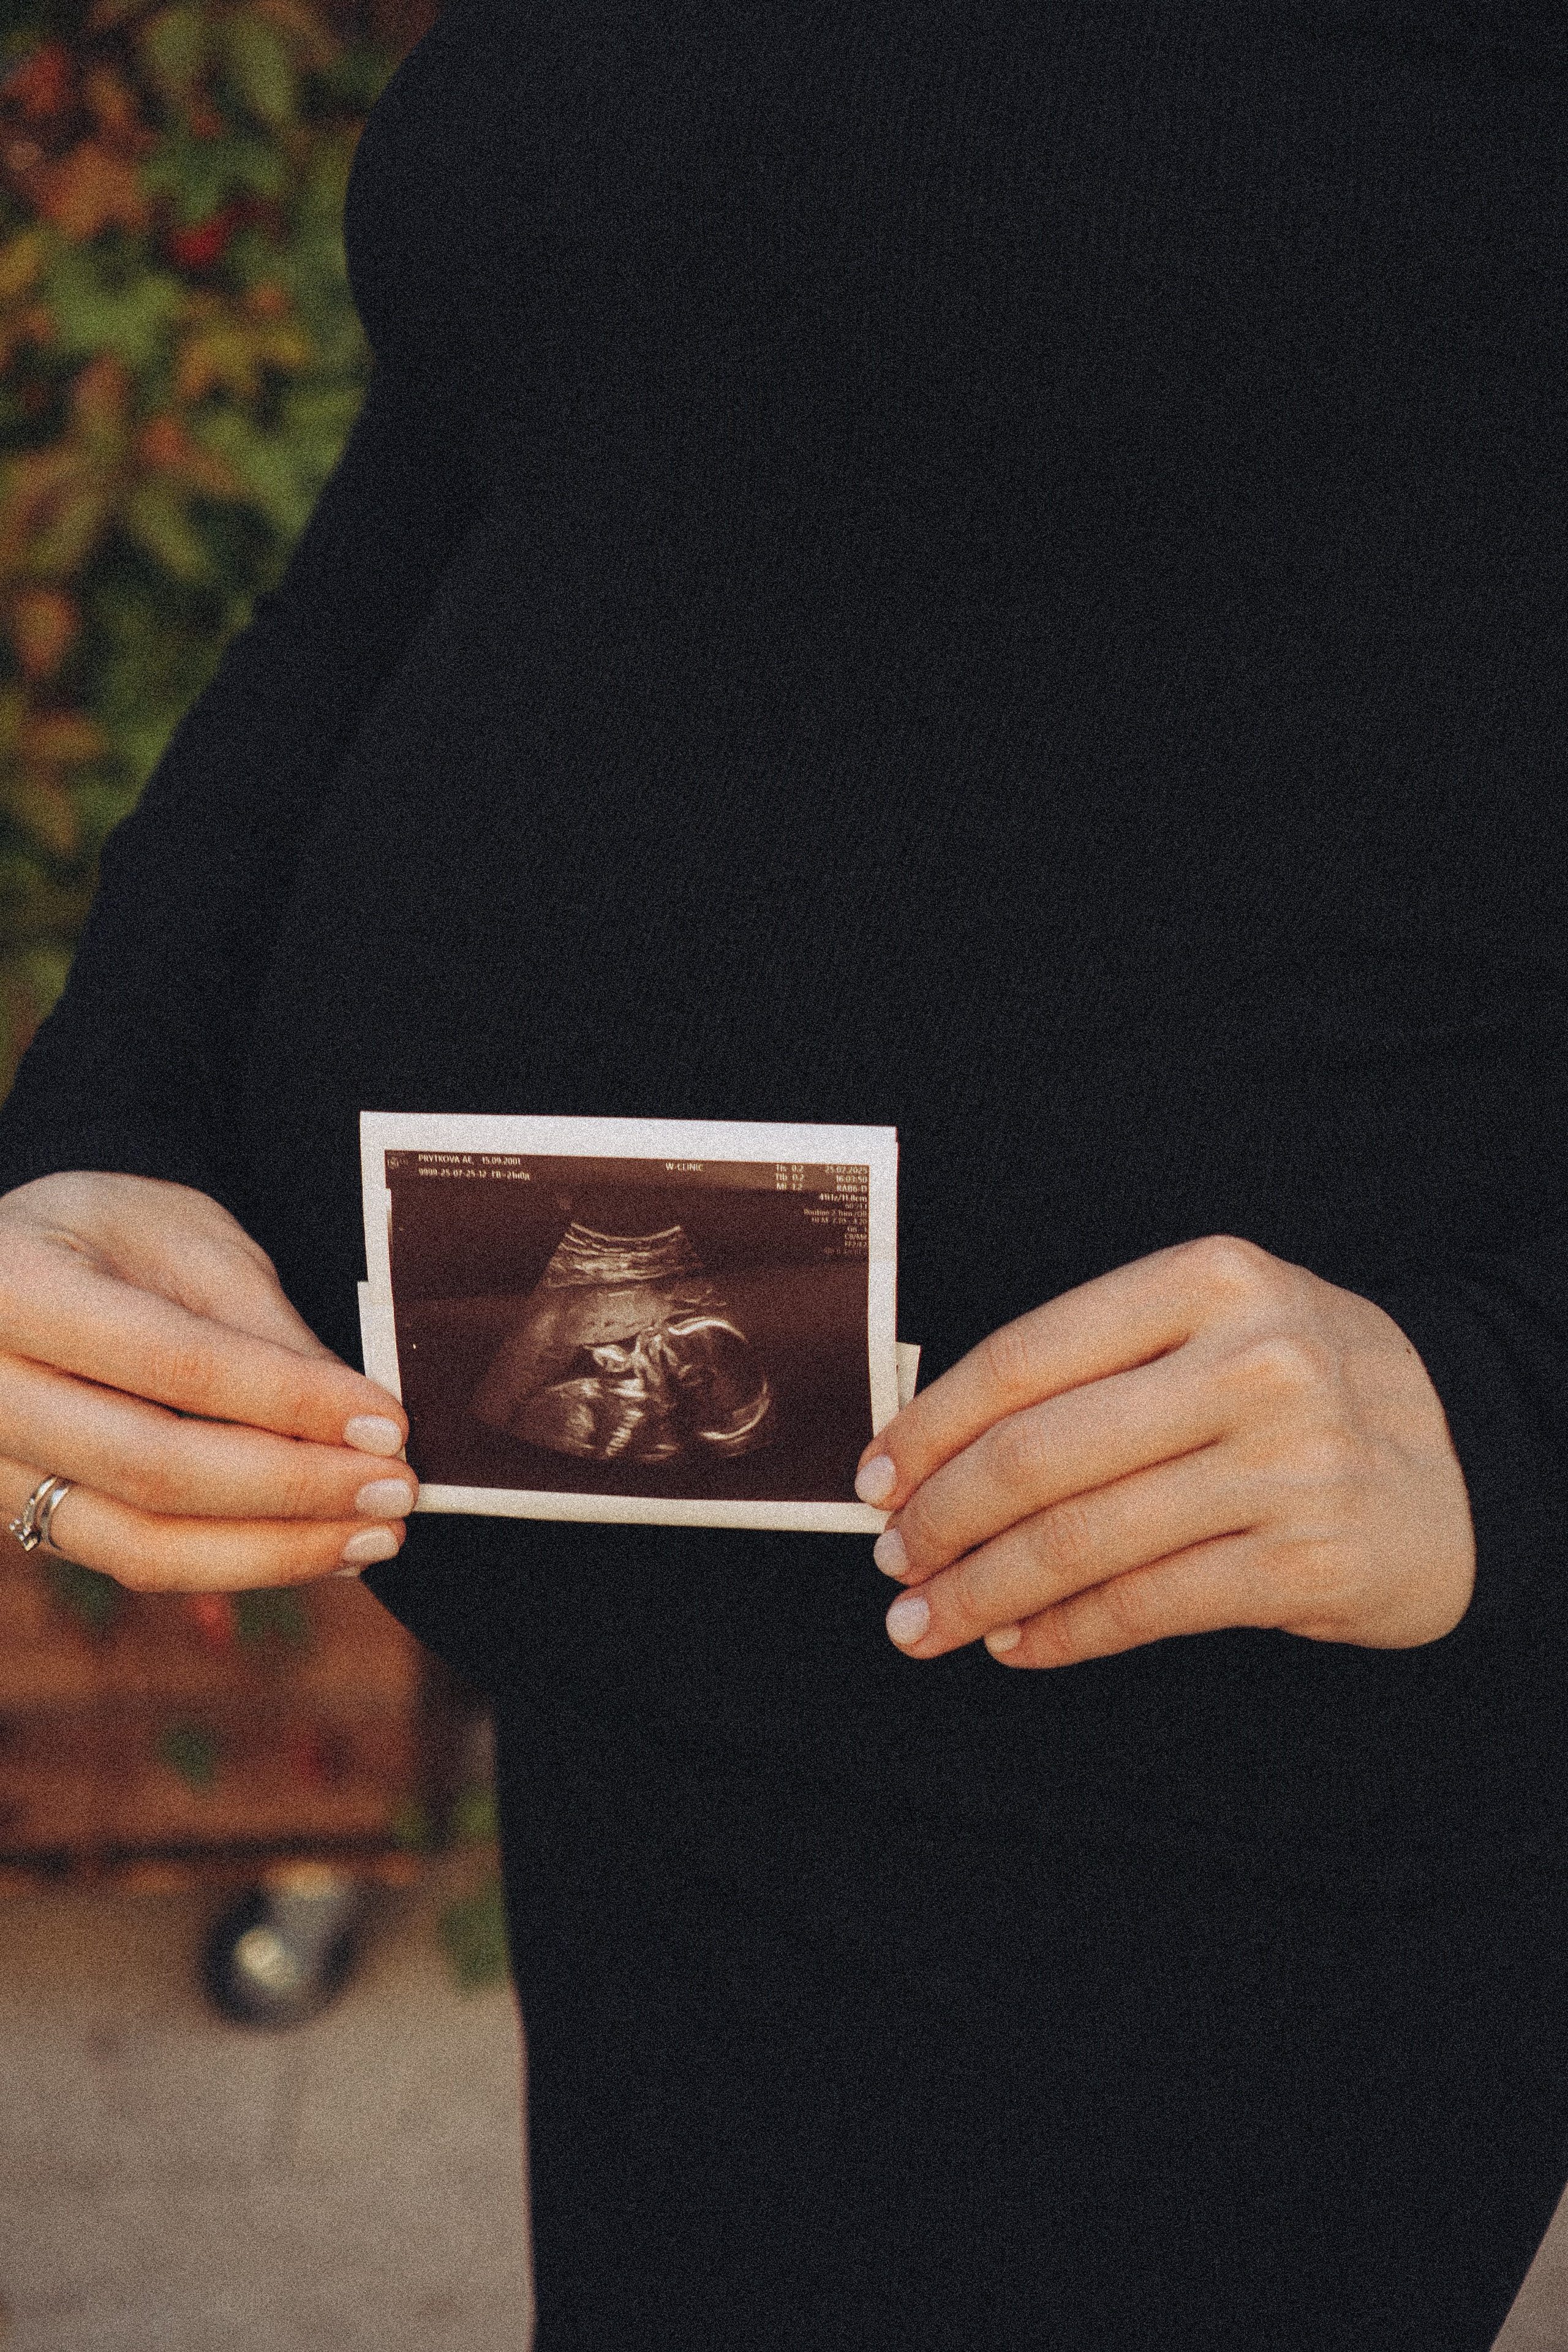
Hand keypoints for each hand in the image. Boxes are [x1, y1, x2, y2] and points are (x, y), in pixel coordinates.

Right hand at [0, 1171, 416, 1590]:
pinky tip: (320, 1547)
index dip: (291, 1400)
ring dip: (274, 1551)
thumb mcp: (187, 1239)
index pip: (175, 1362)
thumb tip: (364, 1423)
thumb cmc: (112, 1233)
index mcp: (15, 1289)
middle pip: (154, 1467)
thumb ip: (262, 1329)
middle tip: (398, 1489)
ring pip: (140, 1543)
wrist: (16, 1266)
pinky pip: (135, 1560)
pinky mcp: (24, 1517)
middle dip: (294, 1488)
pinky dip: (237, 1563)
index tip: (389, 1422)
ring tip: (374, 1535)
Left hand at [856, 1234, 1475, 1667]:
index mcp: (1209, 1279)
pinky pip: (1146, 1605)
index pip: (1024, 1357)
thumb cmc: (1307, 1387)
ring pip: (1082, 1541)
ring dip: (982, 1592)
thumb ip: (1096, 1365)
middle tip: (894, 1559)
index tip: (876, 1478)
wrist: (1477, 1455)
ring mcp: (1288, 1463)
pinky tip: (1017, 1644)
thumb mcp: (1219, 1325)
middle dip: (942, 1519)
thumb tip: (932, 1449)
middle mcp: (1252, 1360)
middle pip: (1039, 1454)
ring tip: (925, 1621)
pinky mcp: (1310, 1560)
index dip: (929, 1427)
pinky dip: (1062, 1633)